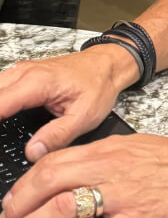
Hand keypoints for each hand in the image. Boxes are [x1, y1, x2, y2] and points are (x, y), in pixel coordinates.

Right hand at [0, 45, 138, 159]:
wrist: (107, 65)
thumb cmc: (98, 84)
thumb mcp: (84, 116)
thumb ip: (57, 135)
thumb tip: (32, 153)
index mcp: (37, 83)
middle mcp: (24, 73)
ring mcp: (20, 71)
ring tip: (0, 135)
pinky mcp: (21, 75)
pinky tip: (0, 120)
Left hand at [0, 129, 167, 217]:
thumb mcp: (139, 149)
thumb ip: (107, 160)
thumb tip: (77, 174)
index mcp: (109, 150)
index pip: (53, 161)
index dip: (24, 183)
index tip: (10, 201)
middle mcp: (111, 168)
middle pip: (48, 181)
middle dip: (16, 205)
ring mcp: (123, 195)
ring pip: (63, 207)